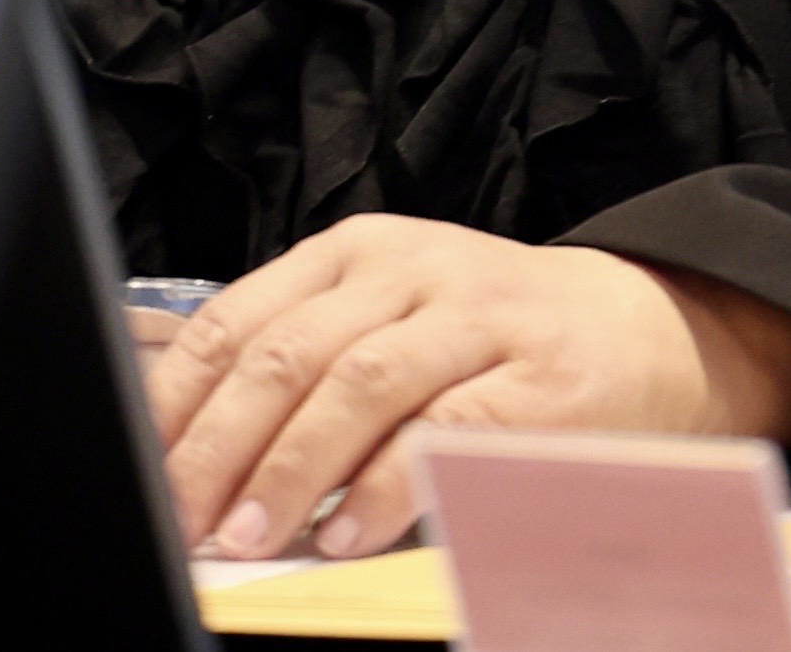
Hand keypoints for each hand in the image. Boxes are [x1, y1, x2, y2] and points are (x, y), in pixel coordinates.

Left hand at [141, 214, 790, 562]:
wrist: (648, 331)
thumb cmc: (493, 343)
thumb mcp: (392, 323)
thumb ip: (307, 367)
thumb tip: (195, 455)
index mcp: (355, 254)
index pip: (238, 320)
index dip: (180, 402)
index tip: (143, 467)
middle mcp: (410, 269)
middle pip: (287, 354)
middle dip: (221, 446)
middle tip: (187, 517)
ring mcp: (478, 316)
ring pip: (358, 383)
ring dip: (292, 470)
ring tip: (252, 535)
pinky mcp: (539, 378)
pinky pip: (447, 428)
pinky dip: (389, 485)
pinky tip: (350, 532)